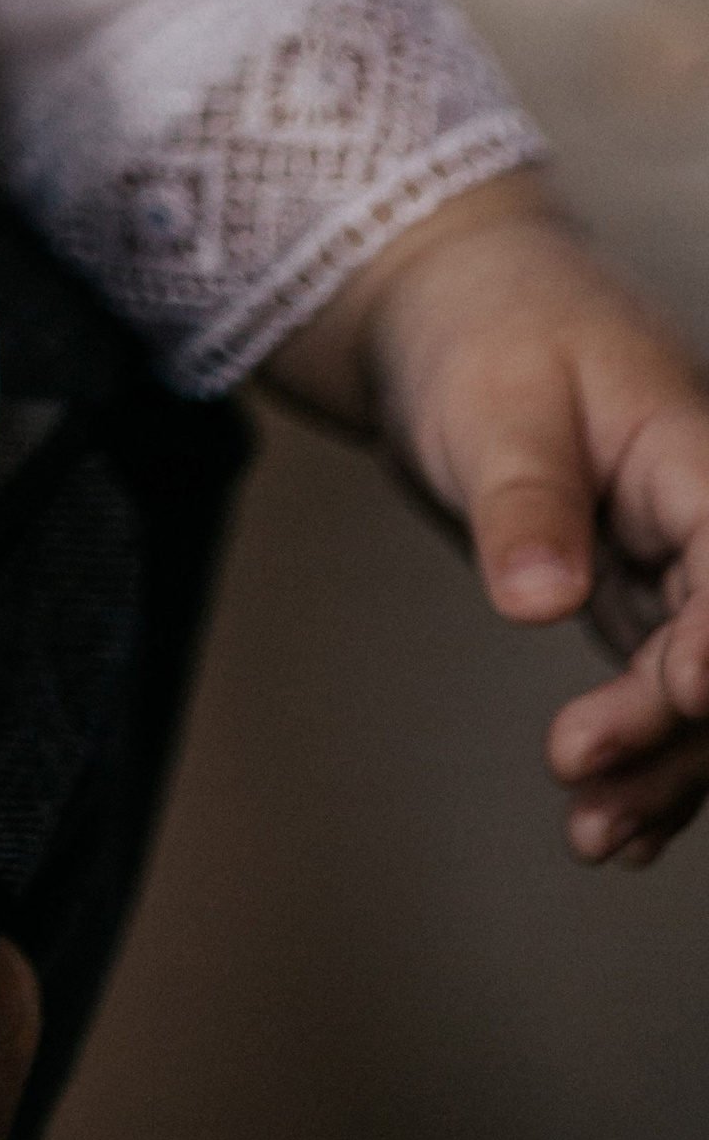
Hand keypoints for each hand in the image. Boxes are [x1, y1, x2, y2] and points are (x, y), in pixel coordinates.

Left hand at [269, 172, 708, 863]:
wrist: (454, 308)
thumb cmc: (484, 330)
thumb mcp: (492, 402)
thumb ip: (525, 501)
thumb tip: (542, 600)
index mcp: (698, 455)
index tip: (688, 692)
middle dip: (675, 724)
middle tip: (578, 765)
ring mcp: (683, 569)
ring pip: (706, 693)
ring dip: (662, 766)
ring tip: (592, 830)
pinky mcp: (646, 603)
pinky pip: (668, 695)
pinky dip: (647, 759)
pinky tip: (614, 827)